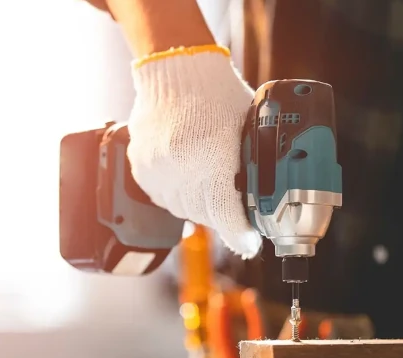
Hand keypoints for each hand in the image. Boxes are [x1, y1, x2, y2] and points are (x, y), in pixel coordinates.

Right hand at [126, 49, 262, 257]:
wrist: (176, 68)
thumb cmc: (218, 93)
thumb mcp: (248, 127)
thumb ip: (253, 164)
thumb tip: (261, 199)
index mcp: (212, 158)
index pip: (225, 213)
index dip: (240, 234)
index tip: (250, 243)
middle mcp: (180, 169)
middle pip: (204, 215)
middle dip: (222, 217)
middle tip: (236, 211)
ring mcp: (156, 170)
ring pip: (181, 209)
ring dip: (199, 207)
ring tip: (211, 190)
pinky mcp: (141, 168)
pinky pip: (162, 196)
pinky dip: (177, 194)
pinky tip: (189, 179)